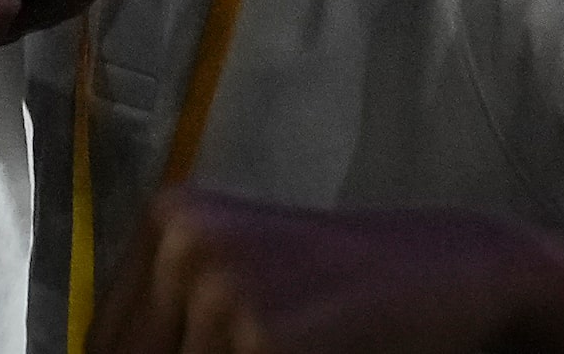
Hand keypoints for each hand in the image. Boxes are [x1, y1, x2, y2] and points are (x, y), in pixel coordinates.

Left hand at [89, 191, 540, 353]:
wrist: (462, 275)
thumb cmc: (351, 301)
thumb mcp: (243, 294)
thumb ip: (175, 331)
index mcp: (167, 222)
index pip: (101, 345)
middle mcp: (180, 240)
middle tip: (260, 352)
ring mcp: (218, 284)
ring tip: (300, 350)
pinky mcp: (263, 336)